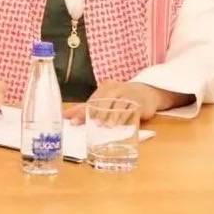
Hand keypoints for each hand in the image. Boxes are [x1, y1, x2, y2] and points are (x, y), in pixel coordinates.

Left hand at [63, 81, 191, 122]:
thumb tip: (65, 115)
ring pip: (118, 105)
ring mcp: (129, 94)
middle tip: (92, 124)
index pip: (92, 99)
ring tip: (107, 126)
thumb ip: (86, 108)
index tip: (73, 122)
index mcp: (105, 87)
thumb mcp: (104, 100)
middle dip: (97, 113)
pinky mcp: (139, 102)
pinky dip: (124, 118)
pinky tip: (120, 125)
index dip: (82, 111)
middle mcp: (116, 88)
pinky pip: (131, 110)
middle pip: (104, 101)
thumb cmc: (120, 98)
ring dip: (112, 116)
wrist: (147, 93)